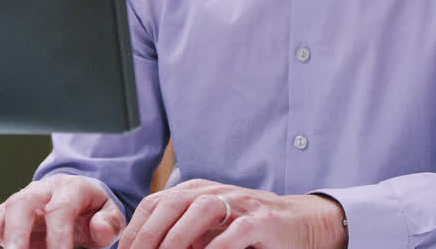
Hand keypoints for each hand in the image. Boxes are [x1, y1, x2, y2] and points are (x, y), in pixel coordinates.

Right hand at [0, 174, 123, 248]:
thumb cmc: (91, 208)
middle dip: (14, 232)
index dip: (58, 234)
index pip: (60, 209)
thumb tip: (99, 228)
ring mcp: (16, 205)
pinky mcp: (2, 216)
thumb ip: (108, 221)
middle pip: (20, 205)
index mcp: (68, 190)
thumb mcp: (109, 212)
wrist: (76, 197)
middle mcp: (37, 194)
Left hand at [117, 179, 346, 248]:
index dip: (136, 229)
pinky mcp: (263, 221)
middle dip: (150, 233)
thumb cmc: (247, 229)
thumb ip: (182, 234)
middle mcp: (215, 192)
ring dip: (178, 236)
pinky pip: (236, 230)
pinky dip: (218, 245)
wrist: (299, 223)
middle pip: (172, 203)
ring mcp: (240, 204)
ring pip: (202, 209)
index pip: (155, 203)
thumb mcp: (209, 229)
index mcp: (196, 191)